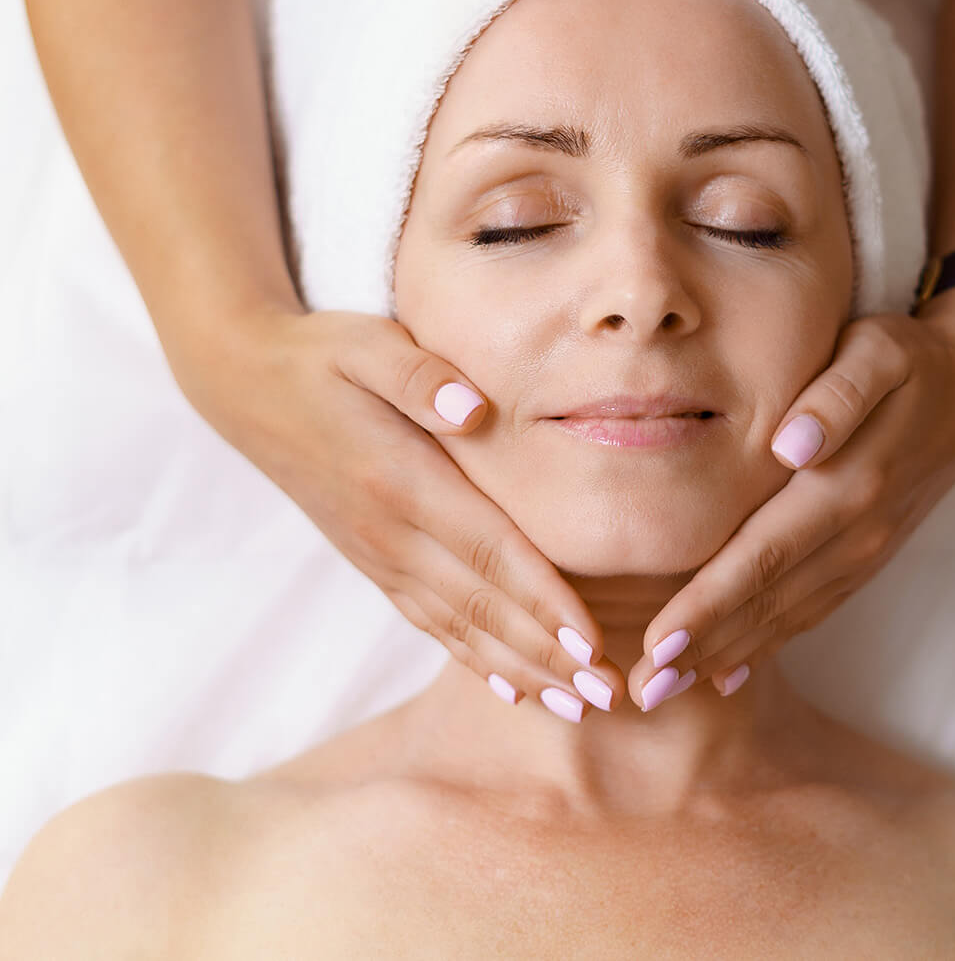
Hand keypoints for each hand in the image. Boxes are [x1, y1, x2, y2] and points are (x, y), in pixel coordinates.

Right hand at [172, 303, 626, 719]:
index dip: (543, 601)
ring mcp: (378, 553)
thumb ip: (420, 377)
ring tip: (580, 706)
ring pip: (459, 627)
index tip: (593, 644)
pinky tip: (512, 687)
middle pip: (483, 606)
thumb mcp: (367, 345)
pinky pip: (430, 622)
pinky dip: (473, 658)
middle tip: (612, 696)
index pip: (489, 550)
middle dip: (550, 655)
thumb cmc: (320, 356)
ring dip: (522, 670)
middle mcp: (390, 531)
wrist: (245, 385)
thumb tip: (474, 412)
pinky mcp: (372, 559)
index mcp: (401, 479)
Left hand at [626, 286, 954, 704]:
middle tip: (641, 692)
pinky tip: (726, 671)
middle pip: (768, 600)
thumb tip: (791, 447)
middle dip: (702, 648)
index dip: (708, 605)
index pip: (764, 555)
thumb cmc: (907, 357)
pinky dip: (768, 644)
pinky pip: (812, 611)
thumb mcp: (877, 353)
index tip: (656, 644)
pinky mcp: (867, 557)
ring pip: (787, 616)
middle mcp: (857, 532)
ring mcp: (866, 552)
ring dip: (726, 654)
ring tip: (667, 690)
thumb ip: (836, 397)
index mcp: (850, 485)